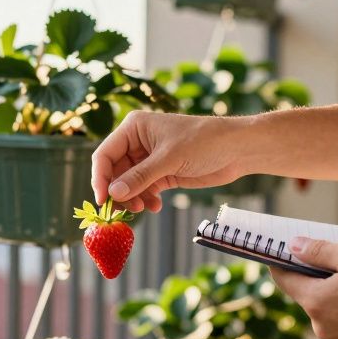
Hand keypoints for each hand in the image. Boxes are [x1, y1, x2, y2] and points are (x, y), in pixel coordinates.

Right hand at [91, 112, 248, 211]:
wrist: (237, 149)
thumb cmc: (204, 141)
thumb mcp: (169, 159)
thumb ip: (140, 177)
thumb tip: (113, 193)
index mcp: (133, 128)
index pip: (105, 155)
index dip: (100, 178)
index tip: (102, 201)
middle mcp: (137, 142)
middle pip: (115, 173)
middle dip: (119, 192)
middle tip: (127, 210)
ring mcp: (149, 159)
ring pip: (128, 184)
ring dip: (133, 198)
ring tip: (144, 208)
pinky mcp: (162, 173)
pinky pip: (144, 190)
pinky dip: (146, 200)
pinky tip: (156, 206)